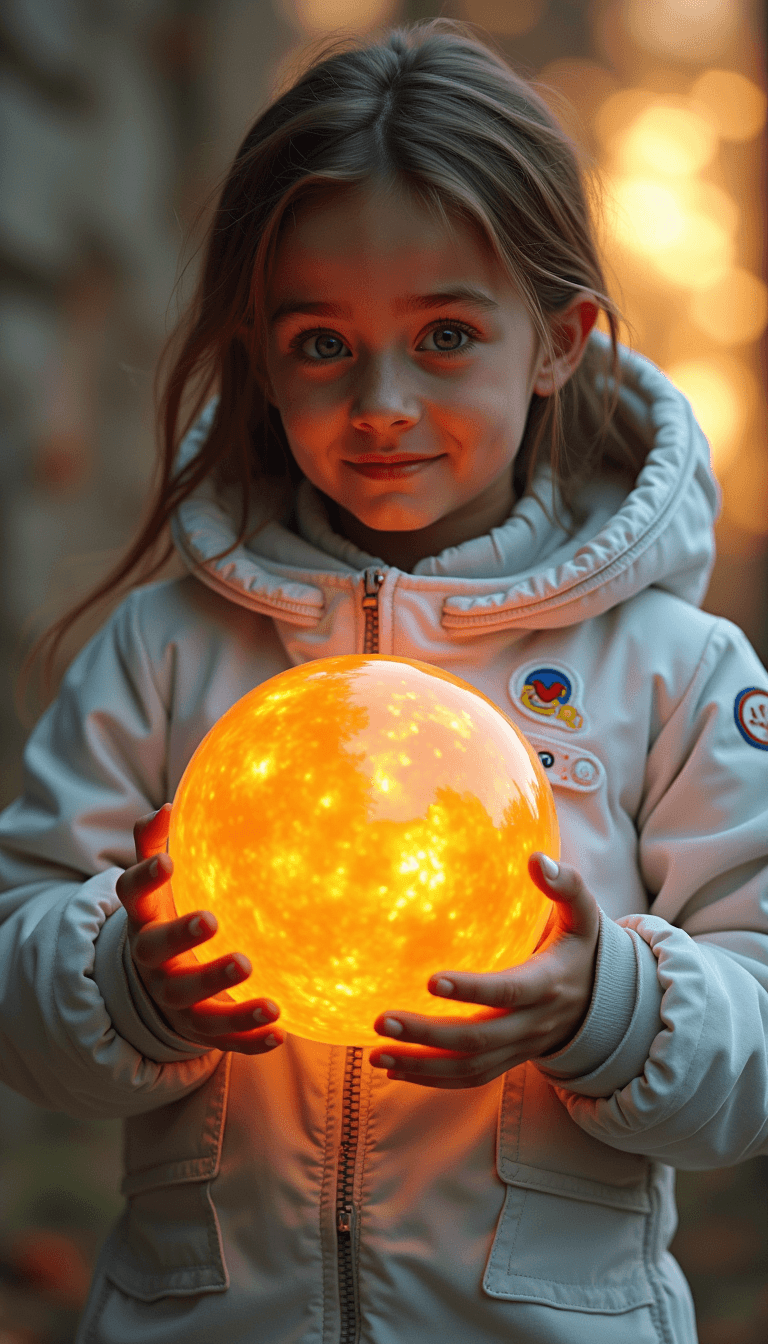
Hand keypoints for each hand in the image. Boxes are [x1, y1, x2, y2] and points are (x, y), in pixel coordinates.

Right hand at [115, 805, 282, 1054]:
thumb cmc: (166, 918)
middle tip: (212, 920)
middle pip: (160, 954)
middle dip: (183, 938)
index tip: (169, 861)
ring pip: (196, 1006)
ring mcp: (176, 1001)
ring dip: (230, 1003)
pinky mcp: (201, 1028)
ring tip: (267, 999)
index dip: (146, 878)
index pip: (134, 897)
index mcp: (144, 921)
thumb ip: (154, 844)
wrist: (159, 985)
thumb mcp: (156, 887)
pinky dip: (251, 1040)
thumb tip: (166, 806)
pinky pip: (225, 1040)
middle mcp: (154, 963)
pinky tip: (280, 1031)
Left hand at [369, 854, 598, 1088]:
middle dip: (428, 1034)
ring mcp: (518, 1049)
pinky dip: (430, 1079)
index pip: (507, 992)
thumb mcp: (584, 916)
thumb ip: (565, 885)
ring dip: (420, 1065)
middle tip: (381, 1020)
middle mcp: (532, 1024)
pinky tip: (392, 1069)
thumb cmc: (580, 949)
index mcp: (547, 984)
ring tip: (376, 1054)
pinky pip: (468, 1079)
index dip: (472, 990)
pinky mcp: (505, 1062)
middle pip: (477, 1038)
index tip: (431, 981)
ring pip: (468, 1067)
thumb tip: (536, 858)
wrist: (601, 1006)